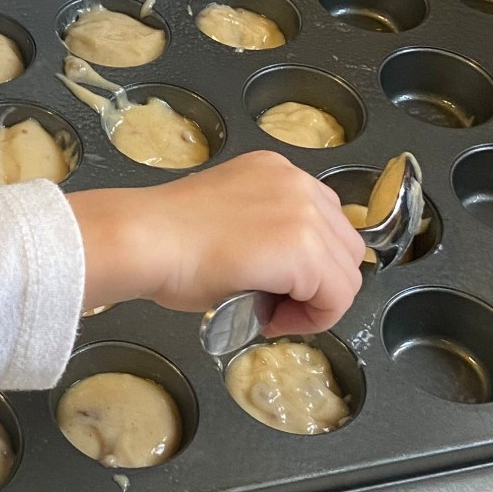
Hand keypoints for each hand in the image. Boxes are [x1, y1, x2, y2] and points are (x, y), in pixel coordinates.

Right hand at [70, 150, 365, 334]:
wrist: (146, 240)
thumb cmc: (167, 239)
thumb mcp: (230, 217)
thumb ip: (266, 230)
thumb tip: (285, 271)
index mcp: (277, 171)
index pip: (325, 223)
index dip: (308, 265)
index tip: (274, 285)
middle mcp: (298, 182)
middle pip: (345, 248)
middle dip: (319, 284)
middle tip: (276, 305)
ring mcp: (306, 213)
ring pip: (346, 276)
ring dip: (315, 303)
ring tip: (272, 314)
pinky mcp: (305, 250)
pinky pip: (336, 296)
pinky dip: (312, 318)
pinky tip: (271, 320)